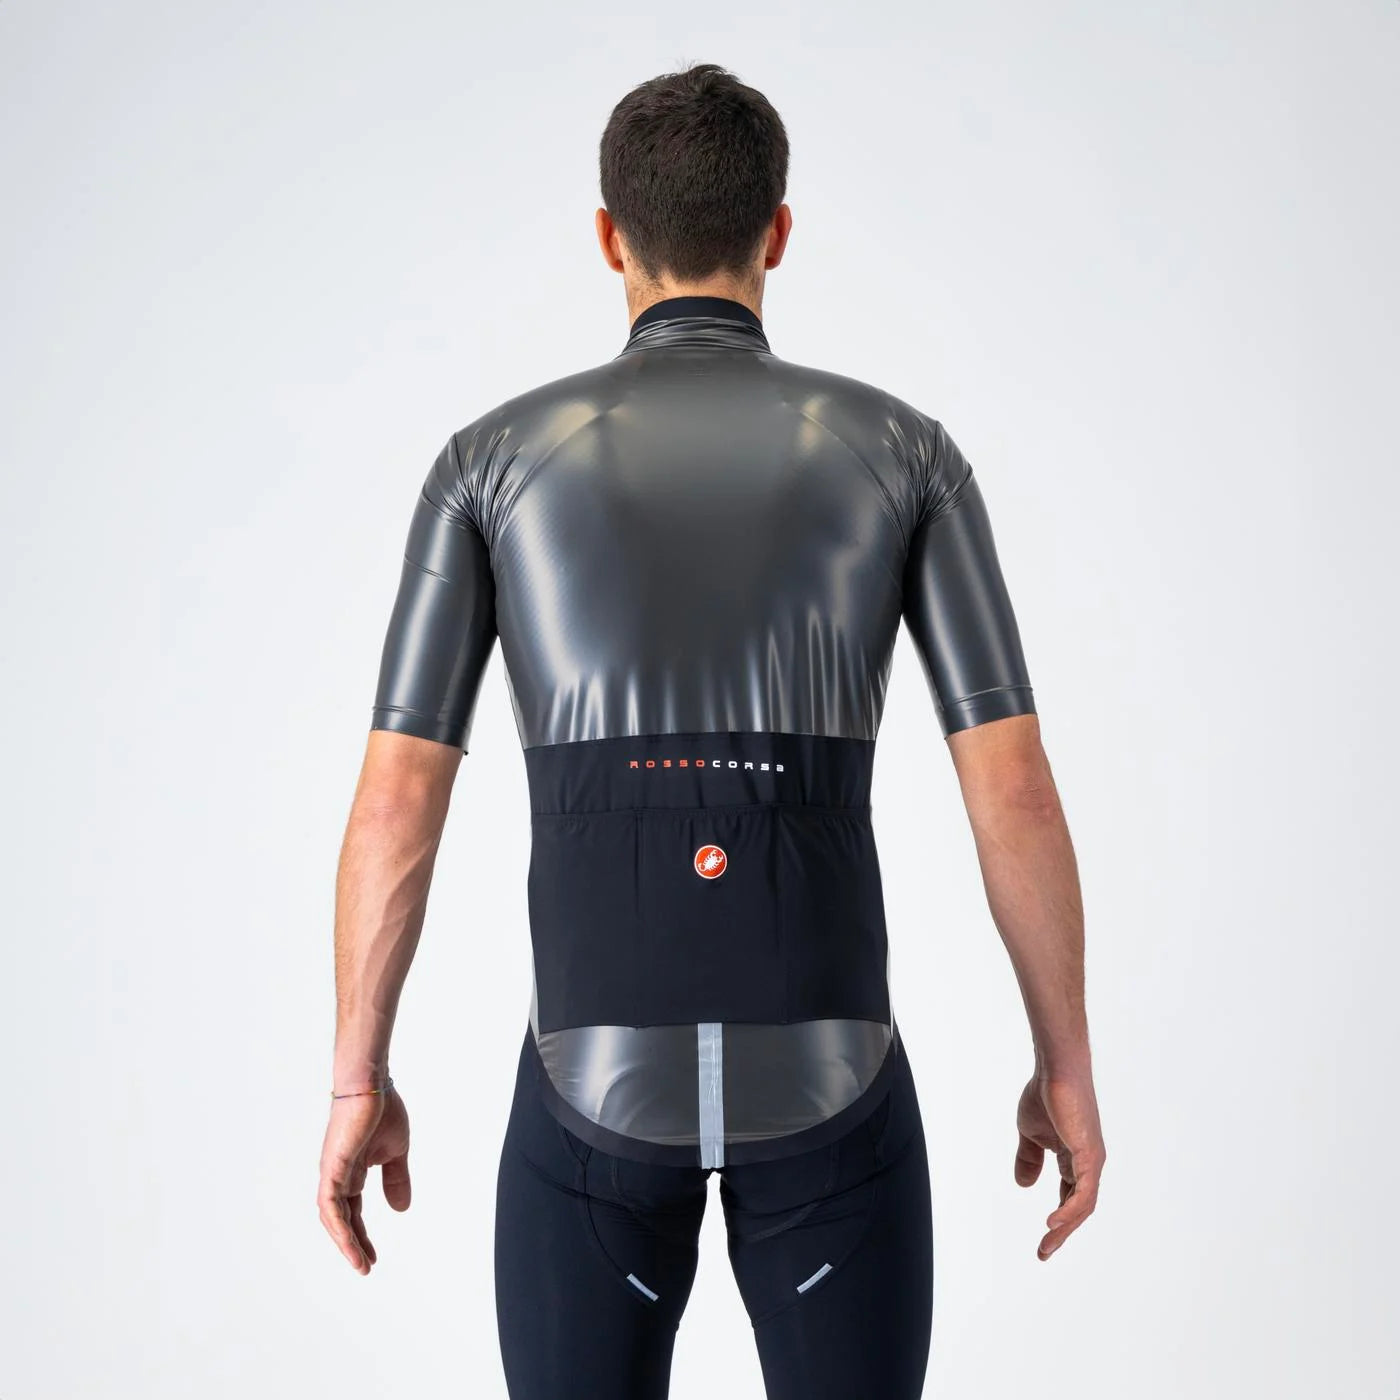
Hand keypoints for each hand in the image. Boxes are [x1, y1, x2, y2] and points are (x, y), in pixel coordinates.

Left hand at [317, 1085, 411, 1273]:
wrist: (371, 1084)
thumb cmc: (382, 1109)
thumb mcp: (395, 1151)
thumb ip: (396, 1179)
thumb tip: (400, 1209)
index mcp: (352, 1171)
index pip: (353, 1211)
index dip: (361, 1234)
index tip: (373, 1256)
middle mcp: (338, 1176)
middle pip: (341, 1219)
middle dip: (353, 1244)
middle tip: (365, 1267)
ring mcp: (333, 1173)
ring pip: (333, 1218)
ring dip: (345, 1242)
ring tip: (360, 1264)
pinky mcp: (332, 1168)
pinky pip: (330, 1205)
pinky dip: (338, 1226)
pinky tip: (348, 1242)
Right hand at [1014, 1072, 1104, 1259]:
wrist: (1055, 1070)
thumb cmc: (1045, 1094)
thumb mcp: (1030, 1133)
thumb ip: (1029, 1158)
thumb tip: (1024, 1185)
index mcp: (1075, 1159)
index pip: (1069, 1196)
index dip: (1057, 1219)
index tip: (1042, 1240)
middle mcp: (1088, 1164)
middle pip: (1078, 1208)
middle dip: (1061, 1232)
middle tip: (1043, 1252)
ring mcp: (1091, 1160)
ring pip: (1083, 1205)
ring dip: (1065, 1227)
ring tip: (1047, 1243)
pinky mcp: (1089, 1154)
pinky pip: (1083, 1191)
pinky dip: (1069, 1209)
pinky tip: (1053, 1222)